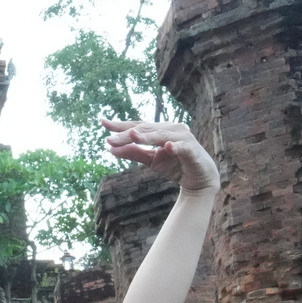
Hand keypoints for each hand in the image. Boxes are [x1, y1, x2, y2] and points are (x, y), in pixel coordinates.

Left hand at [103, 118, 218, 192]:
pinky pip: (182, 147)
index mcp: (159, 130)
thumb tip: (110, 149)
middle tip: (110, 139)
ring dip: (147, 136)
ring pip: (161, 136)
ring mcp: (183, 138)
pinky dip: (175, 147)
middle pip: (146, 129)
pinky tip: (167, 146)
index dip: (121, 125)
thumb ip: (133, 153)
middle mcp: (171, 129)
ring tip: (132, 136)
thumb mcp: (150, 160)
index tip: (103, 123)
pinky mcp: (192, 150)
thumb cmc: (174, 166)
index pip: (138, 125)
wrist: (198, 180)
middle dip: (127, 134)